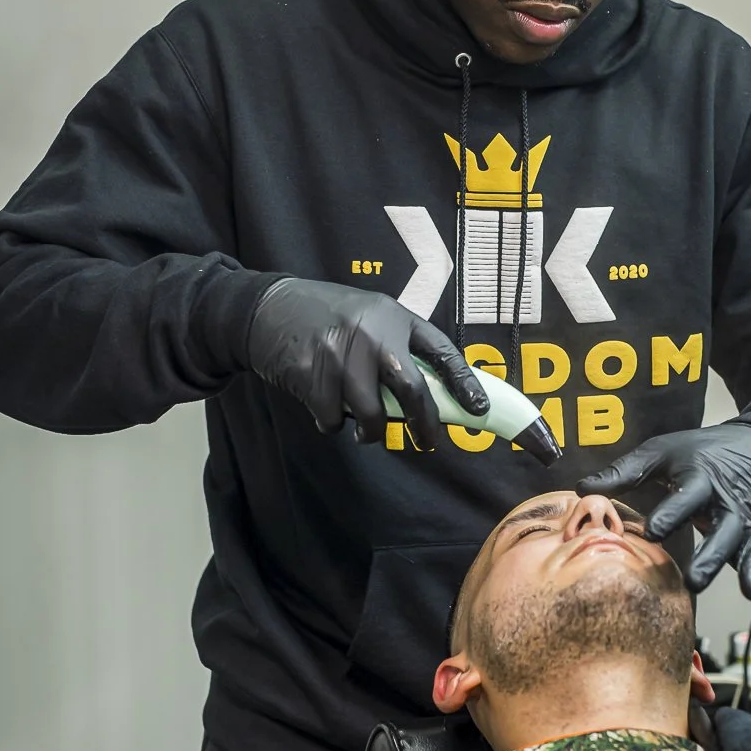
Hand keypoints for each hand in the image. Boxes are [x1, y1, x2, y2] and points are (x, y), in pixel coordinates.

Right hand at [244, 279, 488, 447]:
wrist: (270, 307)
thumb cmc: (328, 317)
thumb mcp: (371, 317)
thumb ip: (398, 347)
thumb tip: (432, 396)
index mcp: (394, 318)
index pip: (441, 352)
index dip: (465, 383)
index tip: (480, 410)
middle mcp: (372, 333)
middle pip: (411, 389)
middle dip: (423, 424)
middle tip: (427, 442)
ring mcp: (341, 354)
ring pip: (371, 414)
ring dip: (370, 432)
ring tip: (364, 431)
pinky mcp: (312, 374)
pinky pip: (333, 418)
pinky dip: (331, 422)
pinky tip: (324, 405)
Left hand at [578, 423, 750, 621]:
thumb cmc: (703, 453)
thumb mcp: (663, 452)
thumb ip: (624, 471)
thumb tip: (582, 487)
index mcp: (702, 479)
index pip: (687, 496)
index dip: (672, 512)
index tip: (654, 530)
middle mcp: (729, 504)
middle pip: (725, 529)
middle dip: (713, 554)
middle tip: (696, 579)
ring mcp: (749, 523)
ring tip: (749, 592)